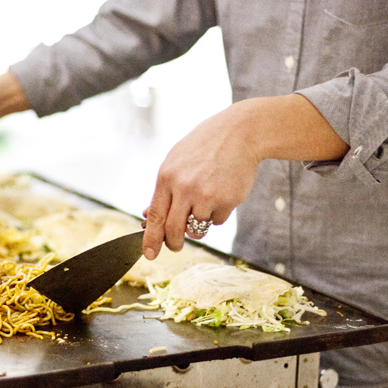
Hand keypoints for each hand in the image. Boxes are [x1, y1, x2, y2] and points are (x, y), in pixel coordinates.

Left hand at [142, 94, 346, 259]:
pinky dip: (218, 214)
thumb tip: (148, 219)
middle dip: (173, 243)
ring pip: (196, 229)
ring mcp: (206, 195)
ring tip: (205, 201)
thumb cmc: (204, 148)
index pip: (154, 216)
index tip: (149, 255)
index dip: (151, 239)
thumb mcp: (176, 162)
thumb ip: (164, 190)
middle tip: (176, 246)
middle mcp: (184, 187)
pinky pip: (217, 222)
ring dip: (199, 225)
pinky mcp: (227, 201)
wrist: (240, 133)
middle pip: (174, 230)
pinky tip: (222, 192)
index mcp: (166, 177)